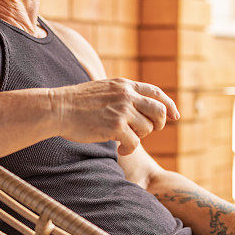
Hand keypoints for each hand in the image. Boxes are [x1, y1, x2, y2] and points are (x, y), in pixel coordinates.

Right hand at [52, 78, 179, 154]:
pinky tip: (120, 149)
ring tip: (124, 138)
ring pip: (147, 129)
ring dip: (139, 137)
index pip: (156, 92)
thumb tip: (139, 105)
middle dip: (159, 124)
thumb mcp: (105, 89)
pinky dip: (129, 148)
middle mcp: (127, 95)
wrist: (59, 108)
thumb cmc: (78, 102)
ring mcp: (122, 110)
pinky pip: (135, 142)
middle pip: (159, 111)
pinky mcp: (115, 126)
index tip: (175, 116)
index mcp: (125, 85)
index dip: (169, 105)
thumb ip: (122, 94)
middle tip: (150, 131)